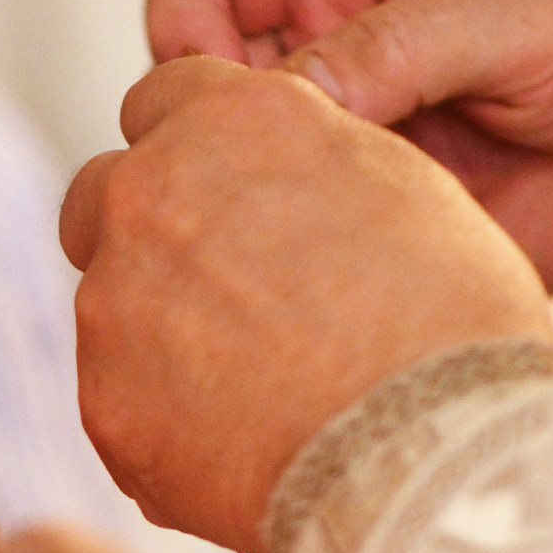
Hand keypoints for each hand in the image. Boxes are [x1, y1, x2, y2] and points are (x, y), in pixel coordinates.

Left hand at [61, 56, 550, 551]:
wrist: (428, 452)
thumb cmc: (450, 321)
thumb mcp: (402, 188)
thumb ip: (311, 166)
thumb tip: (286, 191)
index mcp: (228, 122)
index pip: (163, 100)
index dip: (195, 152)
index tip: (224, 194)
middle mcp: (150, 196)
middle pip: (103, 197)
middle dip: (145, 234)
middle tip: (220, 292)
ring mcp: (112, 304)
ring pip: (109, 308)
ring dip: (160, 337)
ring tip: (258, 393)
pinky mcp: (104, 405)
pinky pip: (120, 406)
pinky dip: (167, 424)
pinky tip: (245, 449)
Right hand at [144, 0, 552, 304]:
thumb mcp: (513, 10)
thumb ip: (391, 44)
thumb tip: (275, 101)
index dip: (185, 23)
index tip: (225, 85)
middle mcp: (336, 44)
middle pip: (198, 76)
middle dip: (208, 122)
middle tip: (265, 167)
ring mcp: (355, 135)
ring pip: (239, 167)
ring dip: (253, 195)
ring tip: (312, 220)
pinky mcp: (381, 215)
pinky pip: (302, 236)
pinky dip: (301, 252)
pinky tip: (343, 263)